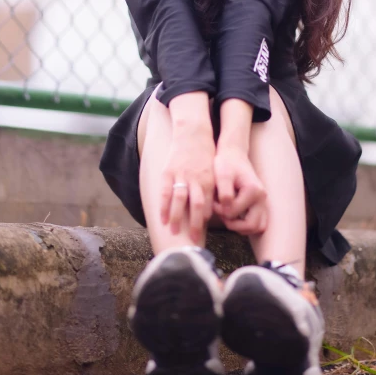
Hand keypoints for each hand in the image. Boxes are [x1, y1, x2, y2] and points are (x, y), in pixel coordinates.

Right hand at [160, 121, 215, 243]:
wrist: (193, 133)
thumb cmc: (206, 156)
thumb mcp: (214, 172)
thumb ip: (212, 191)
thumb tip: (209, 214)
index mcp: (209, 180)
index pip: (209, 205)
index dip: (205, 220)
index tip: (203, 234)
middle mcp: (196, 178)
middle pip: (196, 205)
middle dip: (193, 224)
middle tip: (191, 241)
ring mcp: (181, 175)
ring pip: (179, 199)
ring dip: (176, 218)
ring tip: (173, 232)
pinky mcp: (169, 171)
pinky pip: (165, 191)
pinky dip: (163, 206)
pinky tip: (161, 218)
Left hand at [213, 147, 267, 235]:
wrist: (234, 155)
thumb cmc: (227, 163)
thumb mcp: (222, 175)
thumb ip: (225, 192)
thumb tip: (227, 211)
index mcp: (254, 190)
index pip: (234, 213)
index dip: (219, 210)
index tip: (213, 201)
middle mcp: (262, 198)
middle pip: (251, 226)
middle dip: (232, 223)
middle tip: (221, 212)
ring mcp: (263, 203)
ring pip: (257, 227)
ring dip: (240, 227)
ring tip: (228, 214)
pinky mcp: (261, 205)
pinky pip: (258, 224)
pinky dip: (246, 225)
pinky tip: (234, 215)